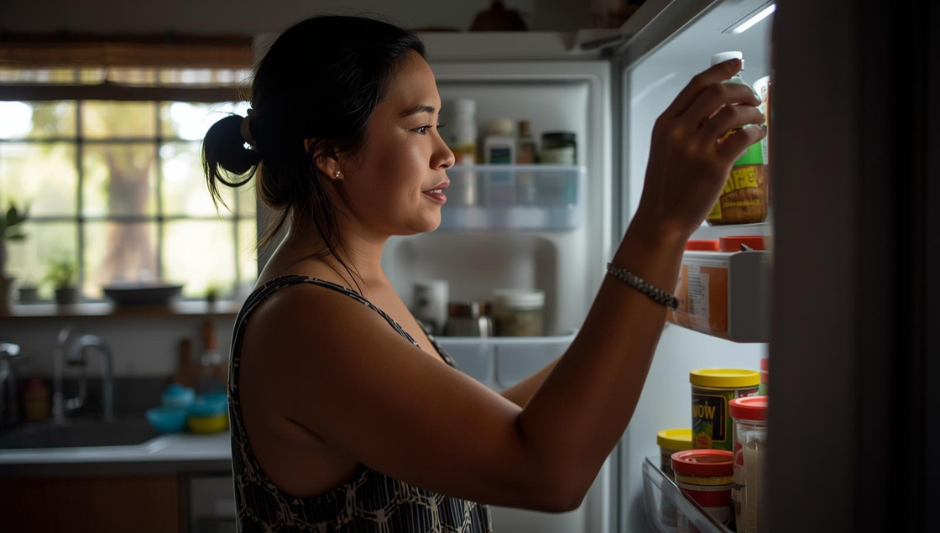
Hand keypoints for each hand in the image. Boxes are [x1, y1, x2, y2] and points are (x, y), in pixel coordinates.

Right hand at [632, 59, 766, 240]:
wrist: (661, 219)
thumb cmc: (665, 188)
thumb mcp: (665, 150)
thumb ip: (684, 128)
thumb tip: (716, 111)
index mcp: (666, 124)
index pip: (696, 85)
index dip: (721, 70)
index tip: (737, 64)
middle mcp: (679, 132)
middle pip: (717, 93)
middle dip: (741, 90)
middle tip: (752, 98)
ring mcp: (696, 148)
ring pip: (732, 113)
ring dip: (752, 111)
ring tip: (758, 118)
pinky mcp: (713, 165)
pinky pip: (742, 137)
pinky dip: (756, 132)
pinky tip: (759, 135)